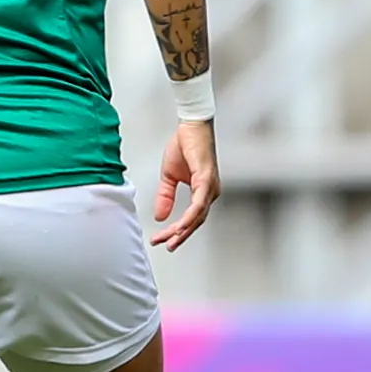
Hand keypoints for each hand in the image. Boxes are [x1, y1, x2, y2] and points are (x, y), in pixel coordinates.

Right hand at [153, 120, 218, 250]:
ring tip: (170, 240)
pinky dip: (191, 216)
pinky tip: (181, 225)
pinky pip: (199, 203)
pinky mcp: (206, 178)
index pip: (190, 219)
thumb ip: (165, 196)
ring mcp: (210, 186)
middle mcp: (210, 192)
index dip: (176, 231)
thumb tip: (160, 217)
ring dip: (183, 230)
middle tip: (164, 246)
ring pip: (198, 216)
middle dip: (179, 236)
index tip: (160, 240)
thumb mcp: (169, 177)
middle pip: (195, 222)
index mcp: (203, 193)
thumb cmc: (184, 147)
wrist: (189, 126)